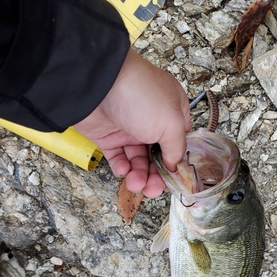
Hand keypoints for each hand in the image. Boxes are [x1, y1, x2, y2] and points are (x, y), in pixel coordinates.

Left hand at [74, 49, 190, 197]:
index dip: (177, 162)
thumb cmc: (141, 97)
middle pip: (158, 157)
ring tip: (135, 183)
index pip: (179, 142)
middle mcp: (152, 121)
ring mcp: (130, 129)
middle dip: (156, 176)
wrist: (97, 86)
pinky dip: (122, 168)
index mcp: (173, 112)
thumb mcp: (171, 123)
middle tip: (152, 190)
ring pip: (139, 161)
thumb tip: (174, 167)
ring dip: (139, 175)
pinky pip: (119, 158)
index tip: (175, 180)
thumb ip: (177, 149)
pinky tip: (123, 170)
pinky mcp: (108, 136)